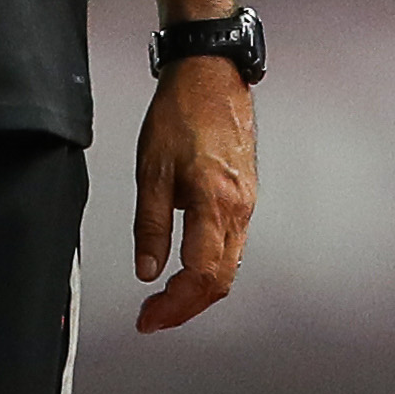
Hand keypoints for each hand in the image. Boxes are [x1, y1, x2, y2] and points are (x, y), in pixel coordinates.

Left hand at [131, 54, 255, 332]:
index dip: (176, 306)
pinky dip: (209, 266)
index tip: (149, 318)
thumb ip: (151, 224)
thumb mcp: (151, 168)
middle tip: (154, 316)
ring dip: (199, 290)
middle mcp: (240, 209)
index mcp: (217, 203)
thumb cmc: (181, 111)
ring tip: (165, 299)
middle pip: (220, 281)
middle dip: (187, 307)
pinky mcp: (244, 196)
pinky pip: (231, 245)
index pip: (202, 277)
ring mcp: (246, 204)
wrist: (210, 76)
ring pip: (228, 266)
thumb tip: (147, 269)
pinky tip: (187, 266)